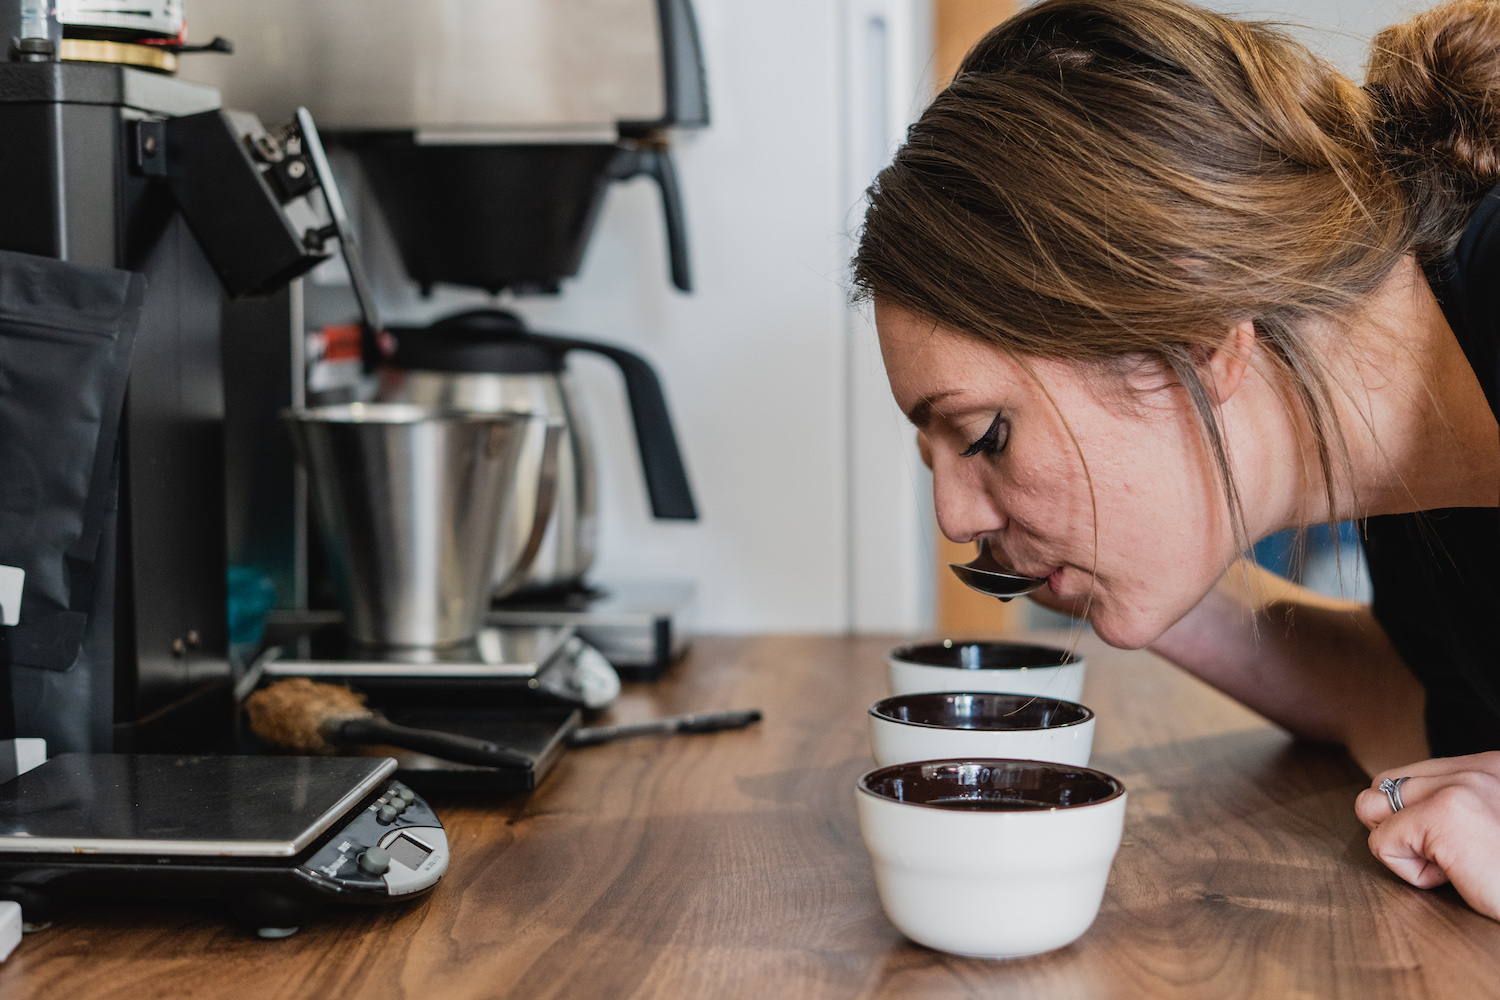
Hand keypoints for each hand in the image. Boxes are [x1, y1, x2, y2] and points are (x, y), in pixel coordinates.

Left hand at [1354, 752, 1499, 919]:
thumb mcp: (1491, 827)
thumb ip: (1458, 808)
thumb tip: (1398, 811)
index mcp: (1488, 767)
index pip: (1408, 776)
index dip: (1411, 816)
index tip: (1449, 844)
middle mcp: (1473, 768)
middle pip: (1382, 785)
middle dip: (1397, 826)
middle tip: (1444, 857)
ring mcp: (1456, 788)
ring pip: (1372, 807)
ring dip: (1402, 844)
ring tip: (1452, 864)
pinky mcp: (1441, 816)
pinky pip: (1382, 843)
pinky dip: (1411, 872)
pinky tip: (1456, 876)